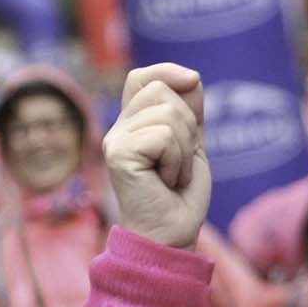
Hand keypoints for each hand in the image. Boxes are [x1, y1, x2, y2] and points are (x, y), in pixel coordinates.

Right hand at [104, 64, 210, 248]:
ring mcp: (115, 141)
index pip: (142, 77)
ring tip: (173, 175)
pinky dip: (177, 161)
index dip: (167, 71)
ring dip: (184, 150)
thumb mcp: (192, 145)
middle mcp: (119, 129)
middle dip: (187, 125)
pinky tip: (167, 181)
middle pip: (161, 91)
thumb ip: (190, 111)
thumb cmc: (180, 196)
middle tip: (179, 162)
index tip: (192, 81)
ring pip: (167, 114)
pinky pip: (164, 136)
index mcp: (133, 124)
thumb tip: (191, 76)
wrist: (172, 235)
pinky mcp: (118, 154)